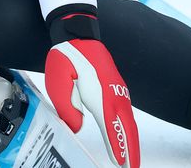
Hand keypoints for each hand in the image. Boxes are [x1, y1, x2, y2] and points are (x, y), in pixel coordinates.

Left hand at [45, 39, 139, 167]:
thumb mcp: (58, 80)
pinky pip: (126, 117)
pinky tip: (128, 142)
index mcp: (99, 95)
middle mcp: (114, 96)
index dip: (117, 147)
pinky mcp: (118, 92)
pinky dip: (129, 133)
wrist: (79, 35)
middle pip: (126, 129)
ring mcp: (119, 94)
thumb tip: (76, 127)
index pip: (111, 126)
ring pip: (129, 124)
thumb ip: (67, 106)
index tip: (121, 163)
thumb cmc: (66, 57)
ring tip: (132, 163)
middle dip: (130, 152)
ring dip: (132, 144)